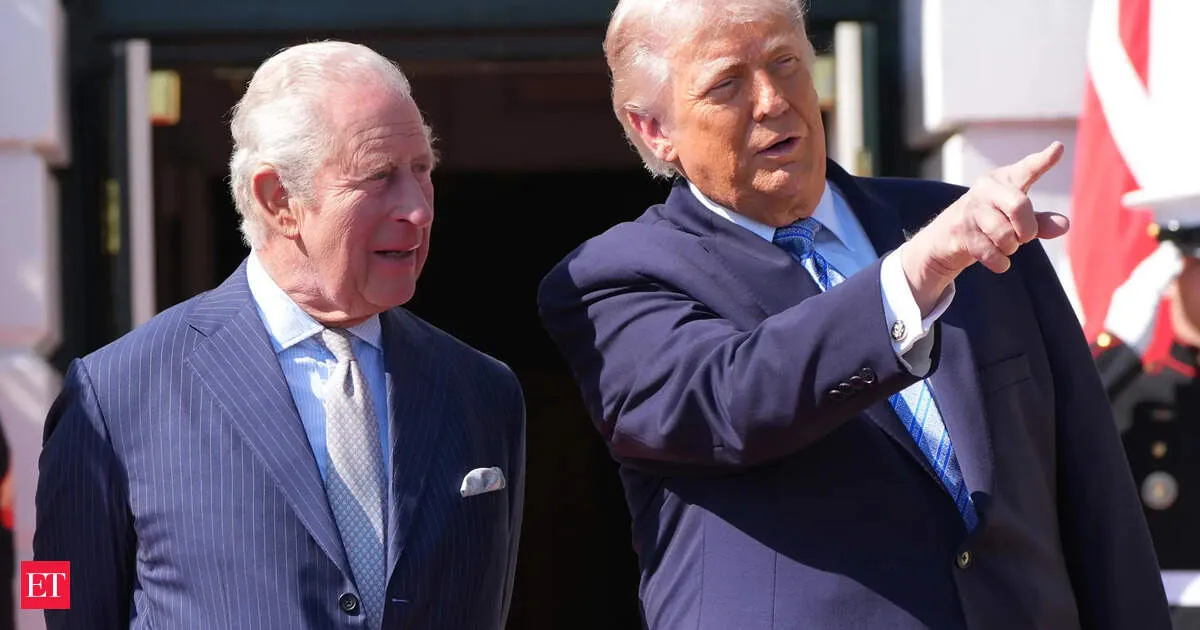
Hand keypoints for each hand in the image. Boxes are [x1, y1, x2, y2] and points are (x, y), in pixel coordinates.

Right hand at [901, 142, 1070, 314]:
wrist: (946, 236)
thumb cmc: (991, 221)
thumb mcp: (1017, 219)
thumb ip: (1042, 222)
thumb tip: (1064, 225)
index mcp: (1005, 179)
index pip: (1027, 169)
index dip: (1043, 161)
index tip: (1058, 148)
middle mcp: (987, 188)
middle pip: (1019, 206)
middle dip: (1027, 229)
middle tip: (1025, 237)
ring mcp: (971, 209)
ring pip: (1004, 234)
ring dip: (1010, 247)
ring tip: (1005, 245)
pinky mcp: (961, 231)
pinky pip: (990, 253)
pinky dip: (1000, 262)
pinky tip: (999, 260)